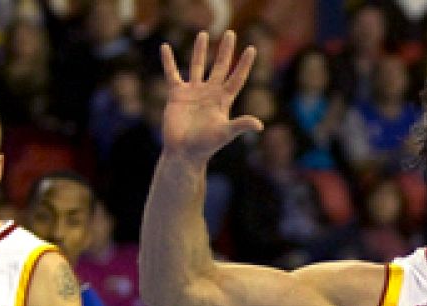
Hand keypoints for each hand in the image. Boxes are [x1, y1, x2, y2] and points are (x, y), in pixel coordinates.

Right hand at [159, 30, 261, 164]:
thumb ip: (241, 125)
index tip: (252, 49)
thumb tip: (260, 125)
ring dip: (200, 50)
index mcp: (223, 100)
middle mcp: (210, 93)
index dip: (244, 64)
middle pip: (220, 66)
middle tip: (231, 33)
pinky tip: (166, 47)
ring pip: (197, 66)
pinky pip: (172, 73)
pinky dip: (168, 61)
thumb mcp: (225, 133)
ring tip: (203, 34)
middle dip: (225, 50)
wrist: (184, 152)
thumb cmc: (206, 145)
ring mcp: (193, 92)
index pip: (237, 77)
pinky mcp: (177, 94)